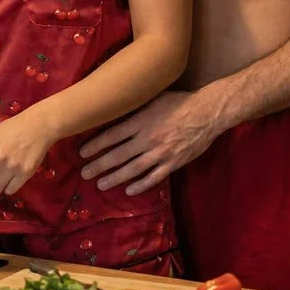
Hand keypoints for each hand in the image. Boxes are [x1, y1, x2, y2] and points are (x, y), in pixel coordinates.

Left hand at [79, 90, 220, 194]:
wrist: (207, 113)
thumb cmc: (180, 101)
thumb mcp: (154, 98)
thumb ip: (136, 107)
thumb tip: (116, 109)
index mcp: (141, 120)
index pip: (112, 135)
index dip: (95, 145)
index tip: (82, 152)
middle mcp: (147, 138)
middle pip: (118, 155)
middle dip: (99, 165)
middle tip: (84, 173)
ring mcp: (160, 153)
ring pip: (132, 169)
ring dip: (114, 178)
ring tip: (100, 184)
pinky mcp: (173, 163)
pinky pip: (153, 177)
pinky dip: (140, 185)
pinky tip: (128, 191)